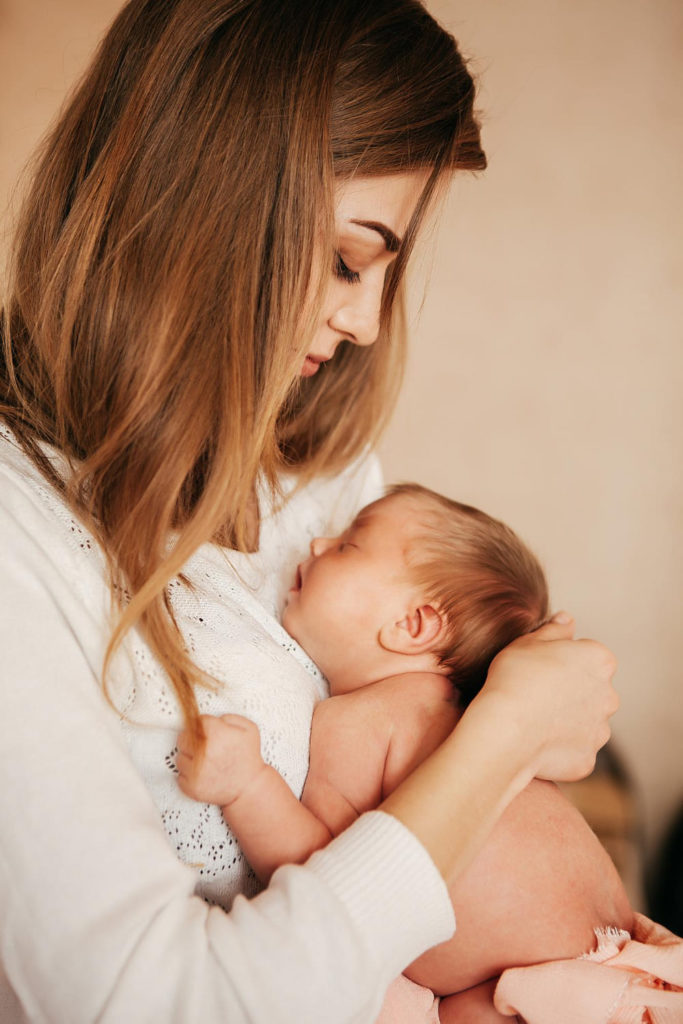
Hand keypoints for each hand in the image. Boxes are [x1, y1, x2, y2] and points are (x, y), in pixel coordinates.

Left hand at [177, 714, 265, 807]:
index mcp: (216, 734)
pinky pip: (180, 775)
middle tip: (204, 746)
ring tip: (205, 761)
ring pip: (180, 757)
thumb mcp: (249, 729)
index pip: (196, 722)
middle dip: (191, 739)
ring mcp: (195, 771)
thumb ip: (229, 717)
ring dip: (189, 758)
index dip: (203, 726)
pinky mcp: (191, 787)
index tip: (208, 731)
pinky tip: (202, 773)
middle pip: (182, 738)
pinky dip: (189, 774)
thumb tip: (211, 718)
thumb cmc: (248, 757)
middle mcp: (203, 752)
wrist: (249, 787)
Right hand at [476, 613, 617, 782]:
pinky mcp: (588, 759)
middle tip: (536, 694)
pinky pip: (575, 750)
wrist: (506, 729)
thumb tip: (567, 618)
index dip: (562, 661)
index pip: (587, 656)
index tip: (540, 668)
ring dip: (567, 720)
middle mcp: (609, 696)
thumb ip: (555, 629)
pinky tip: (536, 742)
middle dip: (571, 692)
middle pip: (591, 690)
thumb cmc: (515, 678)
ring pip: (585, 722)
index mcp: (599, 660)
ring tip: (534, 720)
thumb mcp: (529, 641)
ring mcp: (600, 730)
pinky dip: (560, 748)